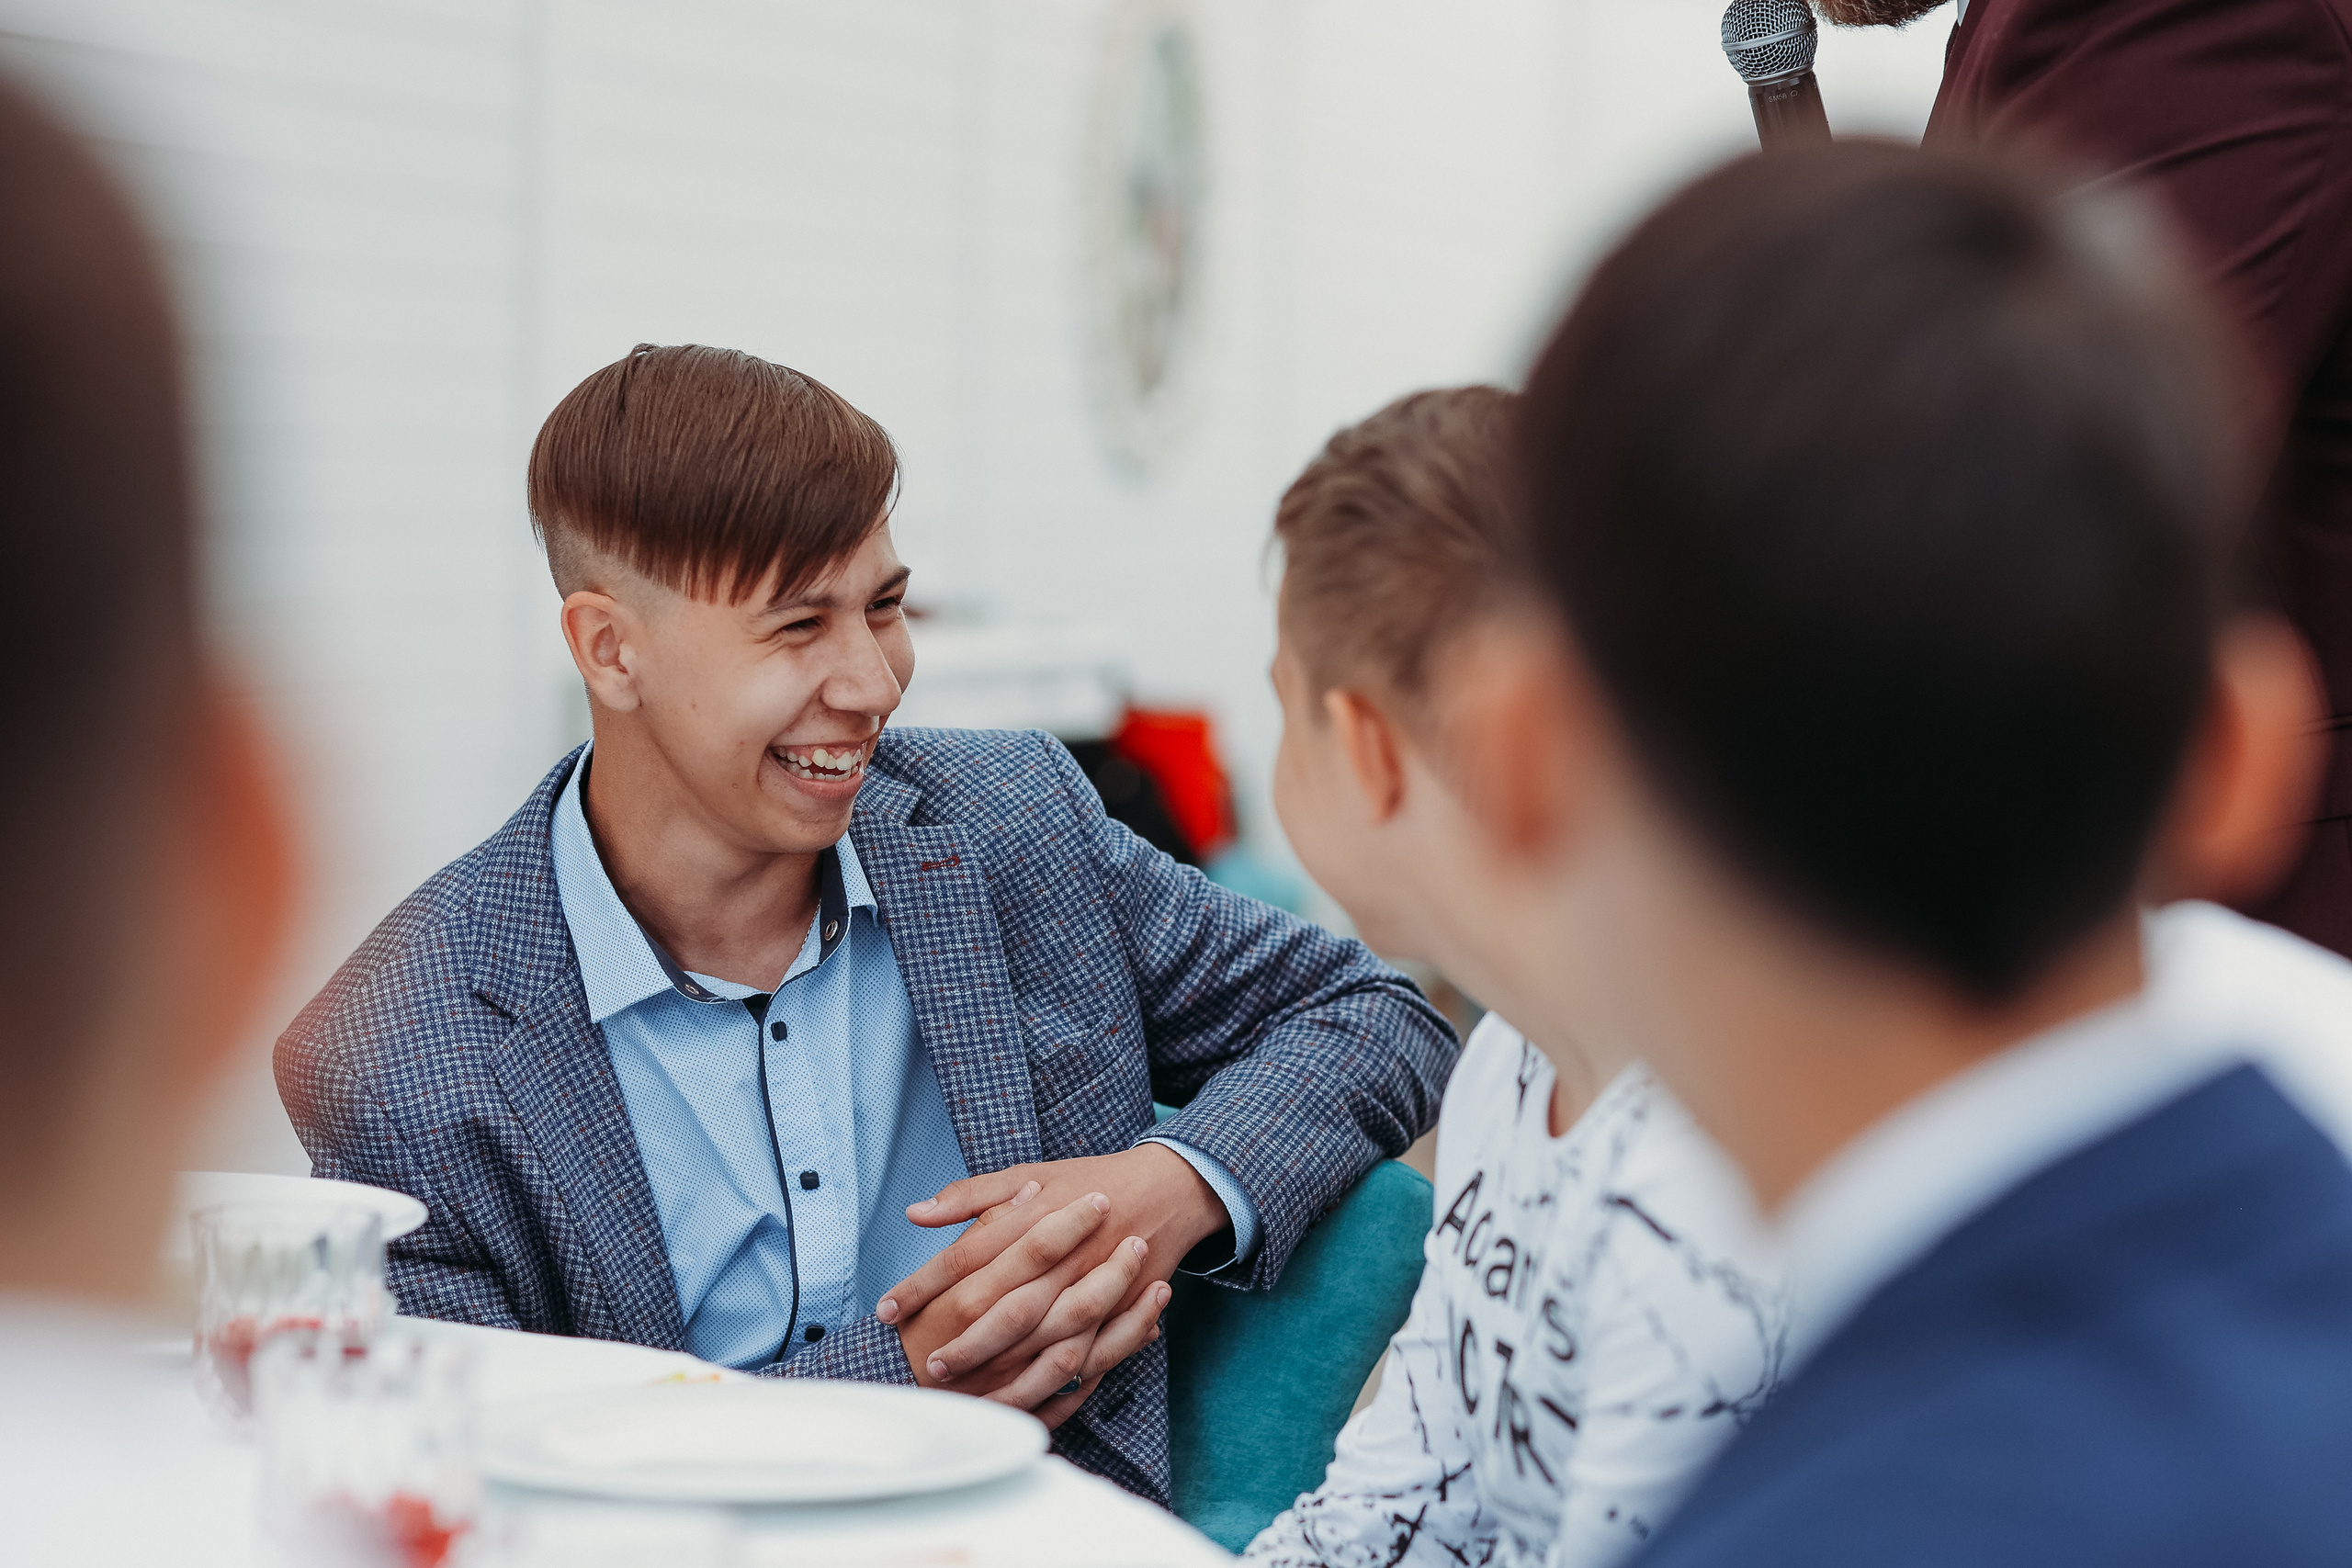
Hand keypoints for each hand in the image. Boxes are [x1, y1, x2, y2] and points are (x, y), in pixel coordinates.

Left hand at [882, 1146, 1226, 1399]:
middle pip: (1011, 1309)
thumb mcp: (1026, 1174)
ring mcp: (1098, 1292)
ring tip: (974, 1399)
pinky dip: (1061, 1392)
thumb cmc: (1086, 1182)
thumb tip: (915, 1212)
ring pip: (1053, 1348)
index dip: (924, 1285)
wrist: (1166, 1189)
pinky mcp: (1120, 1317)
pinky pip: (1091, 1366)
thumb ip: (970, 1195)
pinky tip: (1028, 1408)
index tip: (887, 1310)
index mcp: (1036, 1218)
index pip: (967, 1256)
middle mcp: (1066, 1260)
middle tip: (929, 1367)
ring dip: (1013, 1378)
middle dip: (968, 1344)